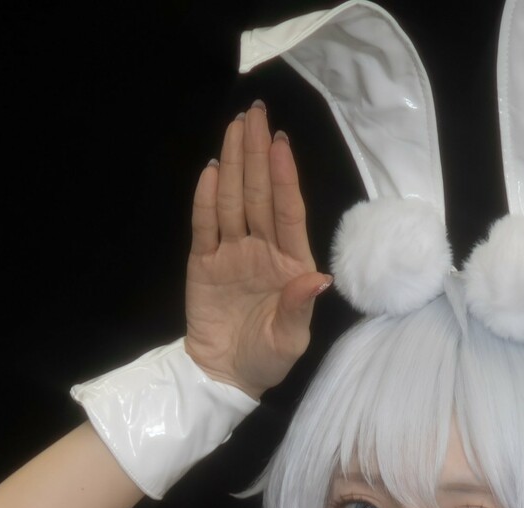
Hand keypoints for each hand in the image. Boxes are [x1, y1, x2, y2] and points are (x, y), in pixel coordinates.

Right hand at [184, 101, 331, 398]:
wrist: (225, 377)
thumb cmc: (267, 359)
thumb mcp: (291, 340)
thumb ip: (301, 306)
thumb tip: (319, 279)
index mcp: (290, 263)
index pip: (288, 212)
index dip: (284, 178)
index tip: (280, 143)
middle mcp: (261, 249)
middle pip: (258, 194)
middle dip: (256, 154)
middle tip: (256, 114)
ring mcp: (231, 253)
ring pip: (232, 201)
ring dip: (232, 164)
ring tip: (235, 128)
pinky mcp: (204, 262)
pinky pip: (205, 226)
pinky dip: (206, 200)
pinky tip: (209, 171)